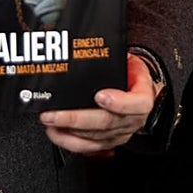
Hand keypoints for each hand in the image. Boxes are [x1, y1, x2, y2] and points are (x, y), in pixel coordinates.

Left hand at [38, 53, 159, 155]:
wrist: (142, 95)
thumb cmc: (134, 78)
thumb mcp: (132, 62)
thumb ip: (117, 58)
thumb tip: (94, 46)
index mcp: (143, 99)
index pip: (137, 104)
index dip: (118, 103)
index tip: (100, 96)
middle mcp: (132, 120)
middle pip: (105, 123)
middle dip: (76, 119)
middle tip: (54, 113)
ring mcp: (119, 134)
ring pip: (93, 138)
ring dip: (68, 131)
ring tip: (49, 121)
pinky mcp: (107, 142)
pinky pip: (87, 147)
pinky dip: (68, 141)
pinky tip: (54, 133)